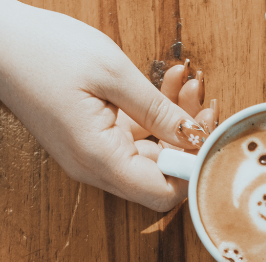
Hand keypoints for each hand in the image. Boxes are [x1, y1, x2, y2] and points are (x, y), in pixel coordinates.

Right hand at [0, 0, 216, 210]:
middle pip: (162, 173)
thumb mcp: (113, 74)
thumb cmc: (43, 50)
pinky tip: (165, 83)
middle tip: (203, 100)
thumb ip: (159, 111)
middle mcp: (96, 168)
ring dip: (173, 120)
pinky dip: (152, 115)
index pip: (164, 194)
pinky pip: (133, 138)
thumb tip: (195, 138)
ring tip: (185, 81)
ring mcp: (92, 155)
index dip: (193, 170)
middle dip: (188, 138)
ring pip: (151, 152)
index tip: (209, 136)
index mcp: (100, 159)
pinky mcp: (90, 140)